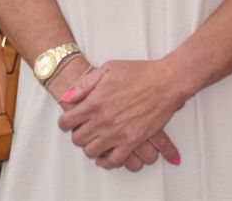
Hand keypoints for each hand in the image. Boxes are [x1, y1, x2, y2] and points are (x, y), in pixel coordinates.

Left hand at [56, 59, 185, 169]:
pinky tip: (105, 157)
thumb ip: (85, 84)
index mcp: (94, 102)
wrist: (165, 81)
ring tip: (95, 139)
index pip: (67, 121)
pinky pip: (113, 160)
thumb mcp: (108, 69)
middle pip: (78, 139)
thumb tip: (68, 97)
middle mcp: (103, 120)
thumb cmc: (139, 72)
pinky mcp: (132, 141)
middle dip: (78, 134)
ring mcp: (117, 133)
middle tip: (84, 129)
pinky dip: (106, 161)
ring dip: (90, 146)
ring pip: (92, 151)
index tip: (69, 121)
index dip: (65, 122)